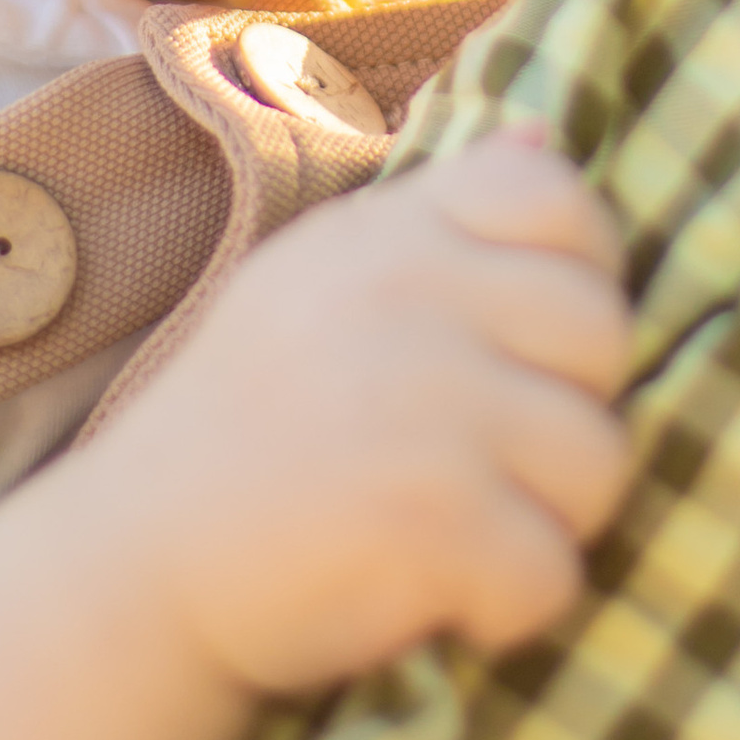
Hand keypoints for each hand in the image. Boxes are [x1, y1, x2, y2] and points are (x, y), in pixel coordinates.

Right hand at [83, 132, 634, 696]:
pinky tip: (435, 596)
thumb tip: (540, 130)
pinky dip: (508, 608)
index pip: (558, 199)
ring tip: (452, 531)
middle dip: (566, 416)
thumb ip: (436, 219)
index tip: (521, 350)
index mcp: (387, 233)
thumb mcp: (319, 283)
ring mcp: (424, 401)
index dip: (578, 277)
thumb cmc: (247, 430)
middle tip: (477, 465)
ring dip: (547, 520)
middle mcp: (408, 295)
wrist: (134, 567)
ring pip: (602, 462)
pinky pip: (556, 573)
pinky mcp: (433, 516)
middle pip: (604, 338)